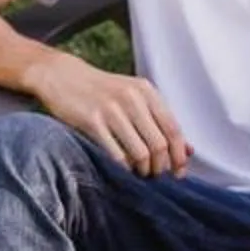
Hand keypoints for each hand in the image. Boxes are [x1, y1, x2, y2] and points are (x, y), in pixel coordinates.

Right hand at [28, 54, 187, 178]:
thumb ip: (159, 120)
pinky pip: (116, 154)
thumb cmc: (101, 91)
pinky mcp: (91, 121)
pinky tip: (122, 169)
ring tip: (139, 173)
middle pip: (159, 144)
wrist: (61, 75)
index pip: (173, 129)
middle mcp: (131, 98)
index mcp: (146, 91)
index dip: (179, 156)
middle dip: (161, 167)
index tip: (178, 173)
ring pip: (140, 152)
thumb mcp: (133, 96)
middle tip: (155, 175)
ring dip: (143, 170)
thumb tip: (188, 151)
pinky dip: (124, 168)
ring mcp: (111, 109)